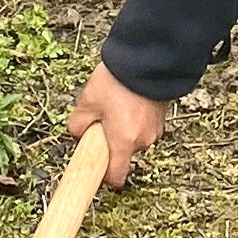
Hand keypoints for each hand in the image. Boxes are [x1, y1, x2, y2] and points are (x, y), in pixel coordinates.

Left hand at [64, 63, 166, 178]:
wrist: (146, 59)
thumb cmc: (118, 80)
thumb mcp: (87, 102)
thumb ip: (77, 124)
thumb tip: (77, 135)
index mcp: (123, 142)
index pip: (116, 177)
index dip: (103, 176)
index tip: (95, 167)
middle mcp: (142, 140)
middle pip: (122, 154)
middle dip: (110, 141)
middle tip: (101, 119)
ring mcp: (154, 130)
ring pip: (132, 139)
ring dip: (122, 129)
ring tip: (115, 103)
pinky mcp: (160, 118)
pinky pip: (142, 127)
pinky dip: (134, 120)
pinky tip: (127, 100)